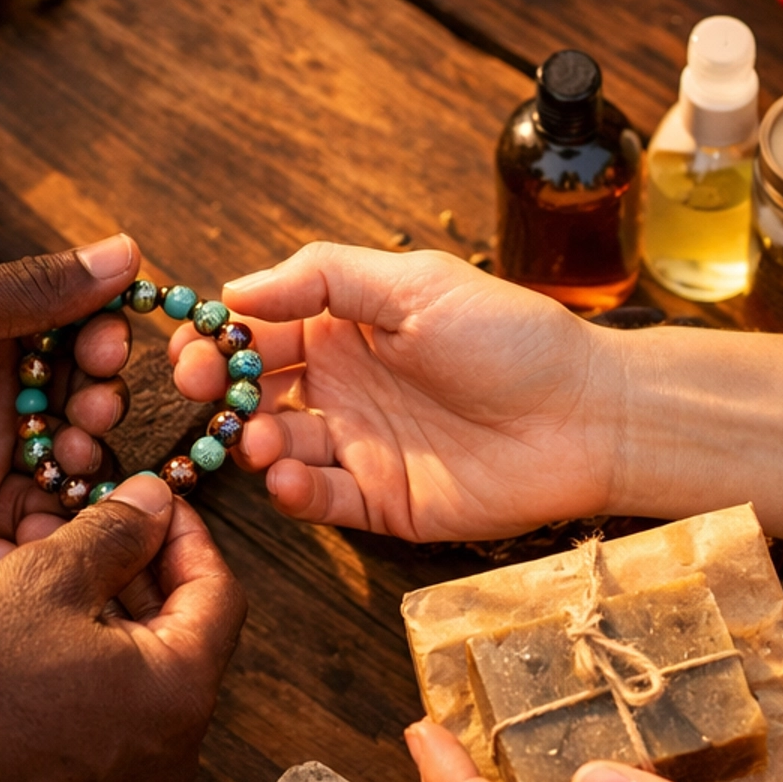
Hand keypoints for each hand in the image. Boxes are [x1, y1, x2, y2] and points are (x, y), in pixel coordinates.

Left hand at [0, 233, 138, 562]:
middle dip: (100, 394)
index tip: (111, 342)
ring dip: (90, 450)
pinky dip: (65, 513)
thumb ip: (37, 289)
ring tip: (71, 453)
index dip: (102, 331)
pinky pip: (44, 512)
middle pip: (82, 387)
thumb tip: (126, 250)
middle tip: (89, 405)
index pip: (73, 321)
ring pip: (75, 449)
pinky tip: (62, 507)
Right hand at [0, 471, 246, 781]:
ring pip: (130, 680)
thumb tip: (156, 500)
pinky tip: (17, 637)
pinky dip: (75, 674)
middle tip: (81, 528)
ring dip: (92, 618)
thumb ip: (115, 532)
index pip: (219, 592)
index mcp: (182, 691)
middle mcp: (174, 753)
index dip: (185, 535)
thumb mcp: (46, 578)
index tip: (151, 502)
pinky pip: (99, 725)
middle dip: (127, 573)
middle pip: (176, 637)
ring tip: (28, 570)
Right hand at [169, 243, 614, 537]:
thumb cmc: (513, 338)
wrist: (590, 416)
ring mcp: (360, 447)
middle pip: (255, 393)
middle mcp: (344, 386)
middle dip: (218, 393)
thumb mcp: (418, 284)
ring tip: (261, 438)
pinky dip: (294, 494)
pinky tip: (288, 478)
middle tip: (202, 394)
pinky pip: (320, 502)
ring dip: (256, 443)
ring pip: (279, 449)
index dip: (219, 337)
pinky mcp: (382, 504)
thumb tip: (236, 286)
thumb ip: (324, 277)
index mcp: (346, 327)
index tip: (193, 344)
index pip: (260, 329)